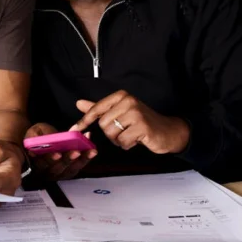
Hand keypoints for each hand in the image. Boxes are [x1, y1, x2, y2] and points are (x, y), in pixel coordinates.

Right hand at [26, 123, 96, 180]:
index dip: (49, 159)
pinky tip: (92, 149)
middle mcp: (46, 171)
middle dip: (67, 160)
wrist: (44, 139)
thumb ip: (35, 135)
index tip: (57, 153)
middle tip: (76, 151)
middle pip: (57, 169)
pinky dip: (86, 158)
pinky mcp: (69, 171)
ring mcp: (58, 173)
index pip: (40, 163)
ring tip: (90, 151)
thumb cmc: (39, 135)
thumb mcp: (34, 131)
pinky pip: (78, 167)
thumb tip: (43, 138)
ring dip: (81, 160)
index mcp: (35, 162)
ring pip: (70, 170)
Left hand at [69, 90, 189, 153]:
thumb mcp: (119, 112)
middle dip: (110, 133)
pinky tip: (137, 139)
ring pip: (111, 134)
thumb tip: (79, 103)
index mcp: (121, 96)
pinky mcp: (142, 126)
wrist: (168, 131)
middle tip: (124, 131)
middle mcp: (128, 101)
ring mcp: (136, 113)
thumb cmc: (141, 122)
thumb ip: (99, 108)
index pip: (96, 109)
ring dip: (119, 140)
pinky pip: (122, 142)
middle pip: (103, 124)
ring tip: (130, 134)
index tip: (74, 129)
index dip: (84, 121)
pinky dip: (127, 145)